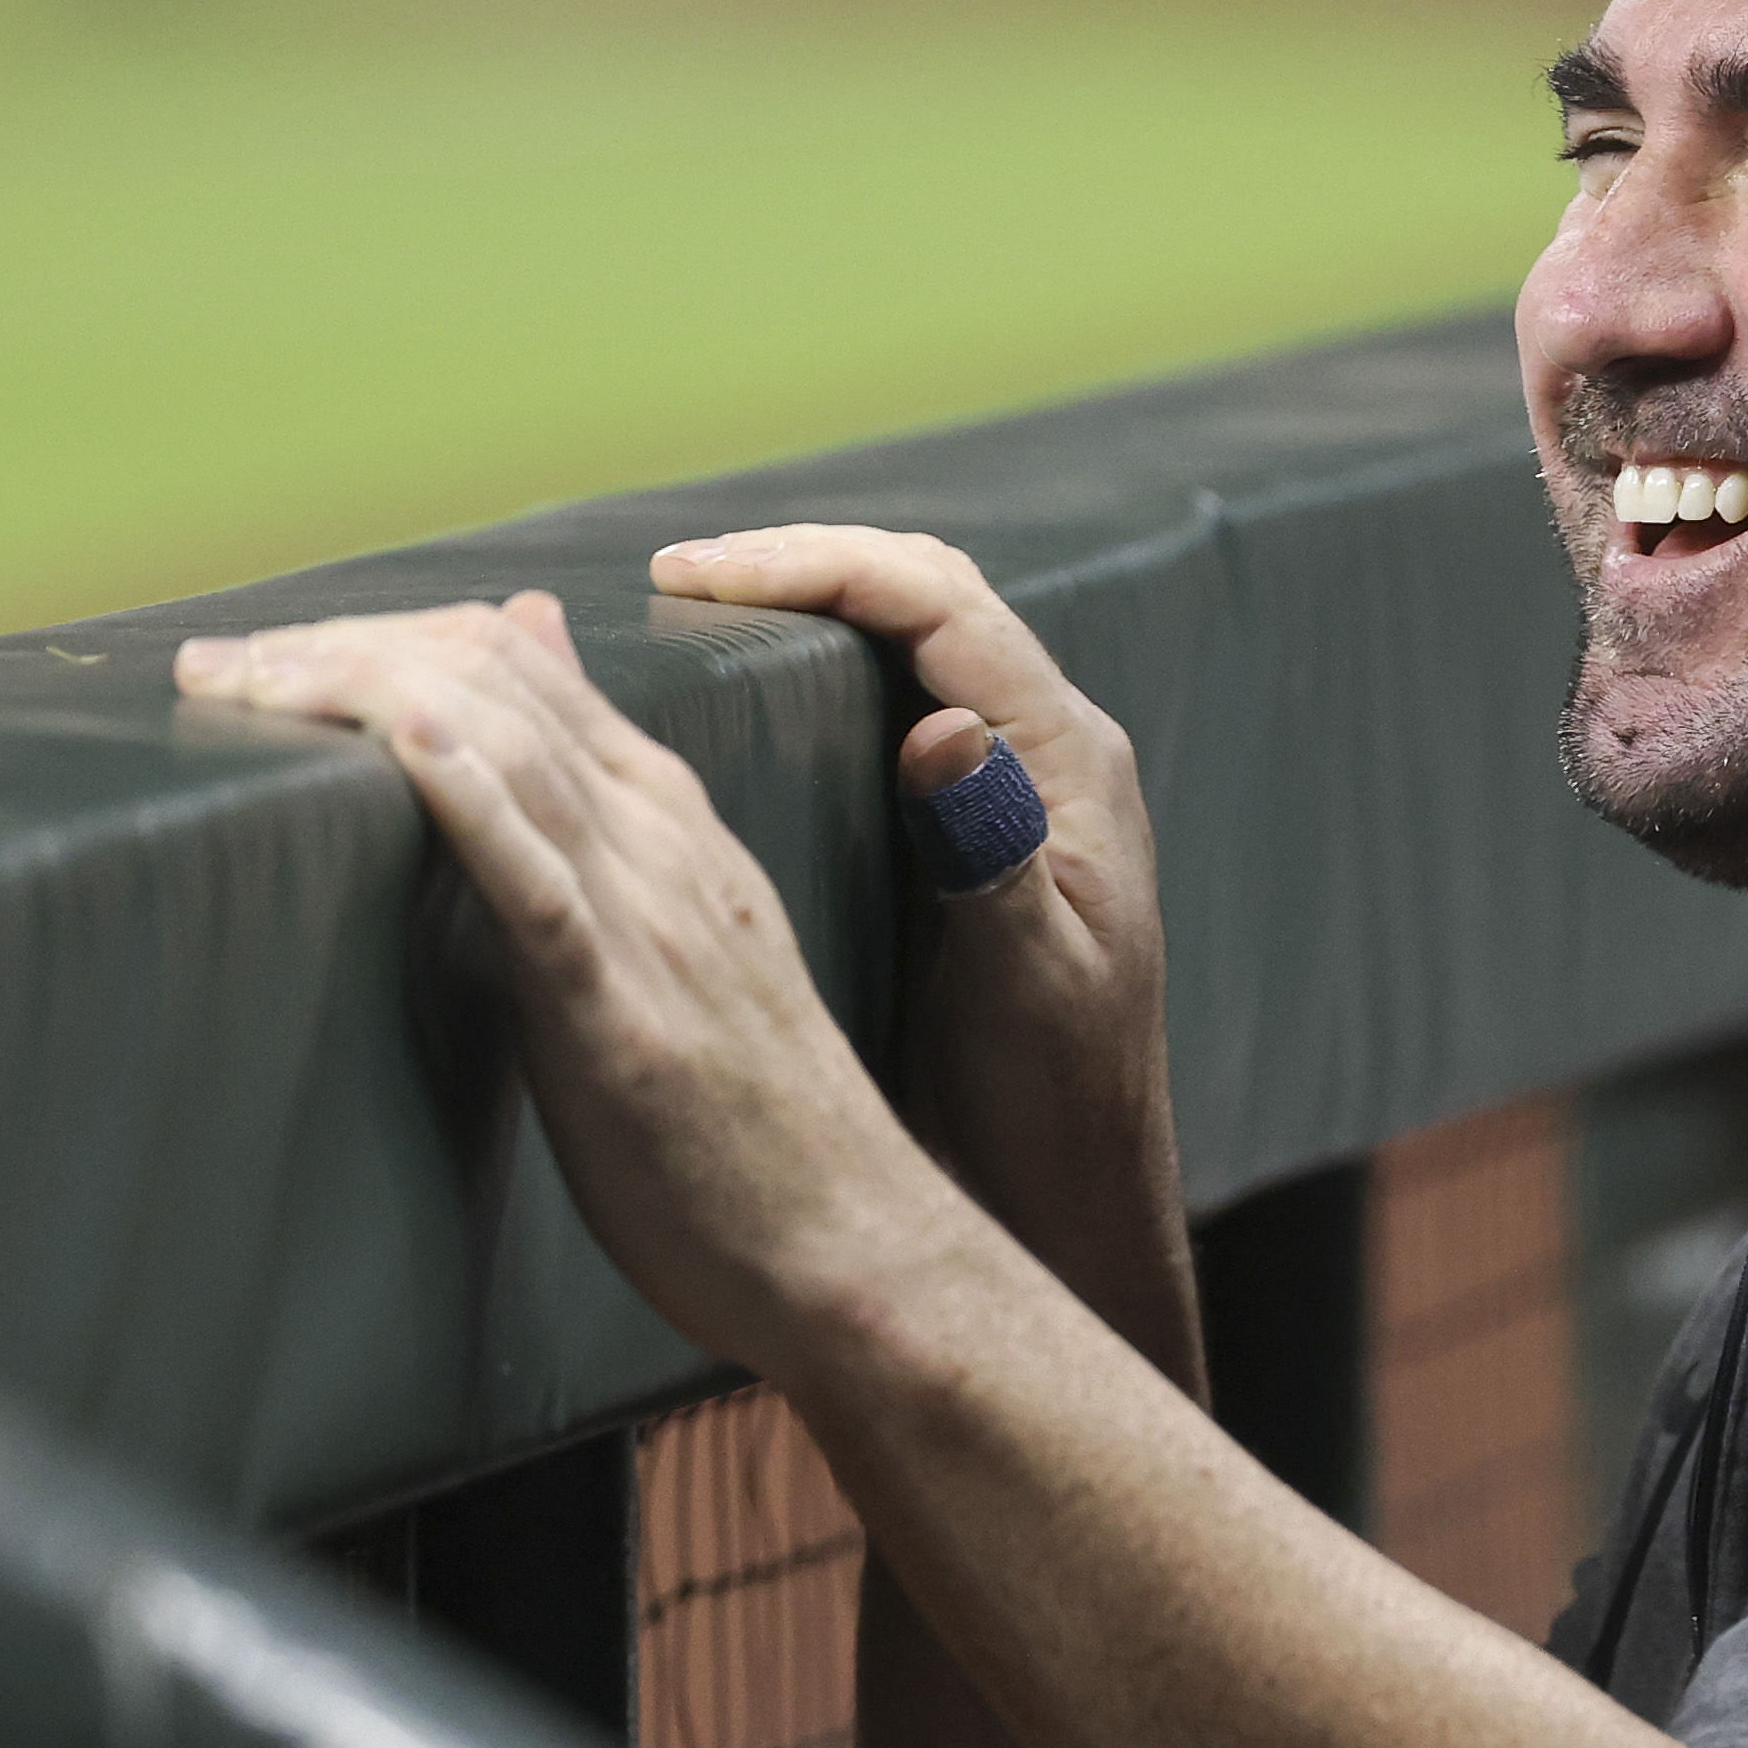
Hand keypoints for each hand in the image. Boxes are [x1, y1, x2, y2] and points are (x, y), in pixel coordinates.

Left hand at [170, 592, 959, 1376]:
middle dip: (341, 650)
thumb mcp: (680, 936)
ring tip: (247, 683)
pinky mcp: (623, 1014)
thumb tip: (531, 708)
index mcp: (672, 823)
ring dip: (369, 697)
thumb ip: (606, 828)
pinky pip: (544, 886)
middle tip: (208, 665)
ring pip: (512, 753)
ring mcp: (650, 921)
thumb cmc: (752, 1115)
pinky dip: (474, 802)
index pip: (522, 664)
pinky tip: (410, 745)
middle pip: (496, 681)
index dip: (385, 632)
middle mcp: (665, 844)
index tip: (262, 653)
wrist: (850, 1241)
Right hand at [644, 527, 1197, 1387]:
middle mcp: (1052, 747)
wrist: (1076, 1186)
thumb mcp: (1025, 990)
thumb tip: (944, 728)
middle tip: (671, 570)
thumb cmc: (1057, 1104)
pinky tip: (745, 678)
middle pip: (928, 590)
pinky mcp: (980, 815)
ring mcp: (1018, 777)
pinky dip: (822, 659)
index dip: (819, 567)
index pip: (943, 604)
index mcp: (1073, 764)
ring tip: (688, 600)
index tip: (695, 574)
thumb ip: (995, 861)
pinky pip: (902, 692)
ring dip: (810, 599)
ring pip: (913, 634)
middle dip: (804, 560)